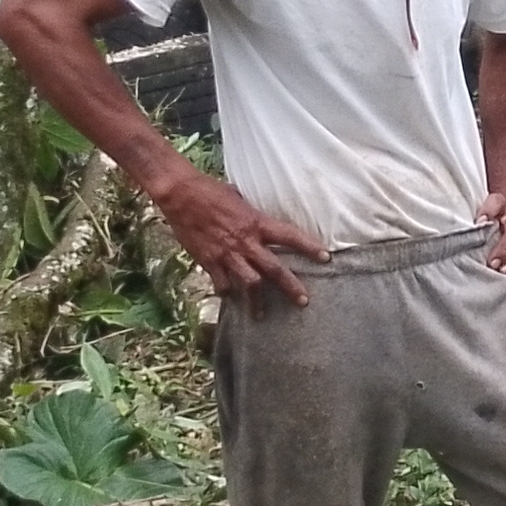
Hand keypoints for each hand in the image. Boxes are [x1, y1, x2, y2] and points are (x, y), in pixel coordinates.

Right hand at [146, 171, 323, 310]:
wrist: (181, 195)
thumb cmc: (210, 190)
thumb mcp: (238, 197)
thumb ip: (250, 213)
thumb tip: (255, 216)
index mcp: (256, 223)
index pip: (289, 236)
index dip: (309, 247)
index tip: (325, 257)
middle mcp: (246, 242)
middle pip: (274, 269)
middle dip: (291, 287)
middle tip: (304, 301)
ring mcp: (227, 254)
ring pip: (249, 284)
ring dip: (257, 302)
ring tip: (261, 315)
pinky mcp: (209, 262)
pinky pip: (221, 284)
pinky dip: (226, 292)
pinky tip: (229, 298)